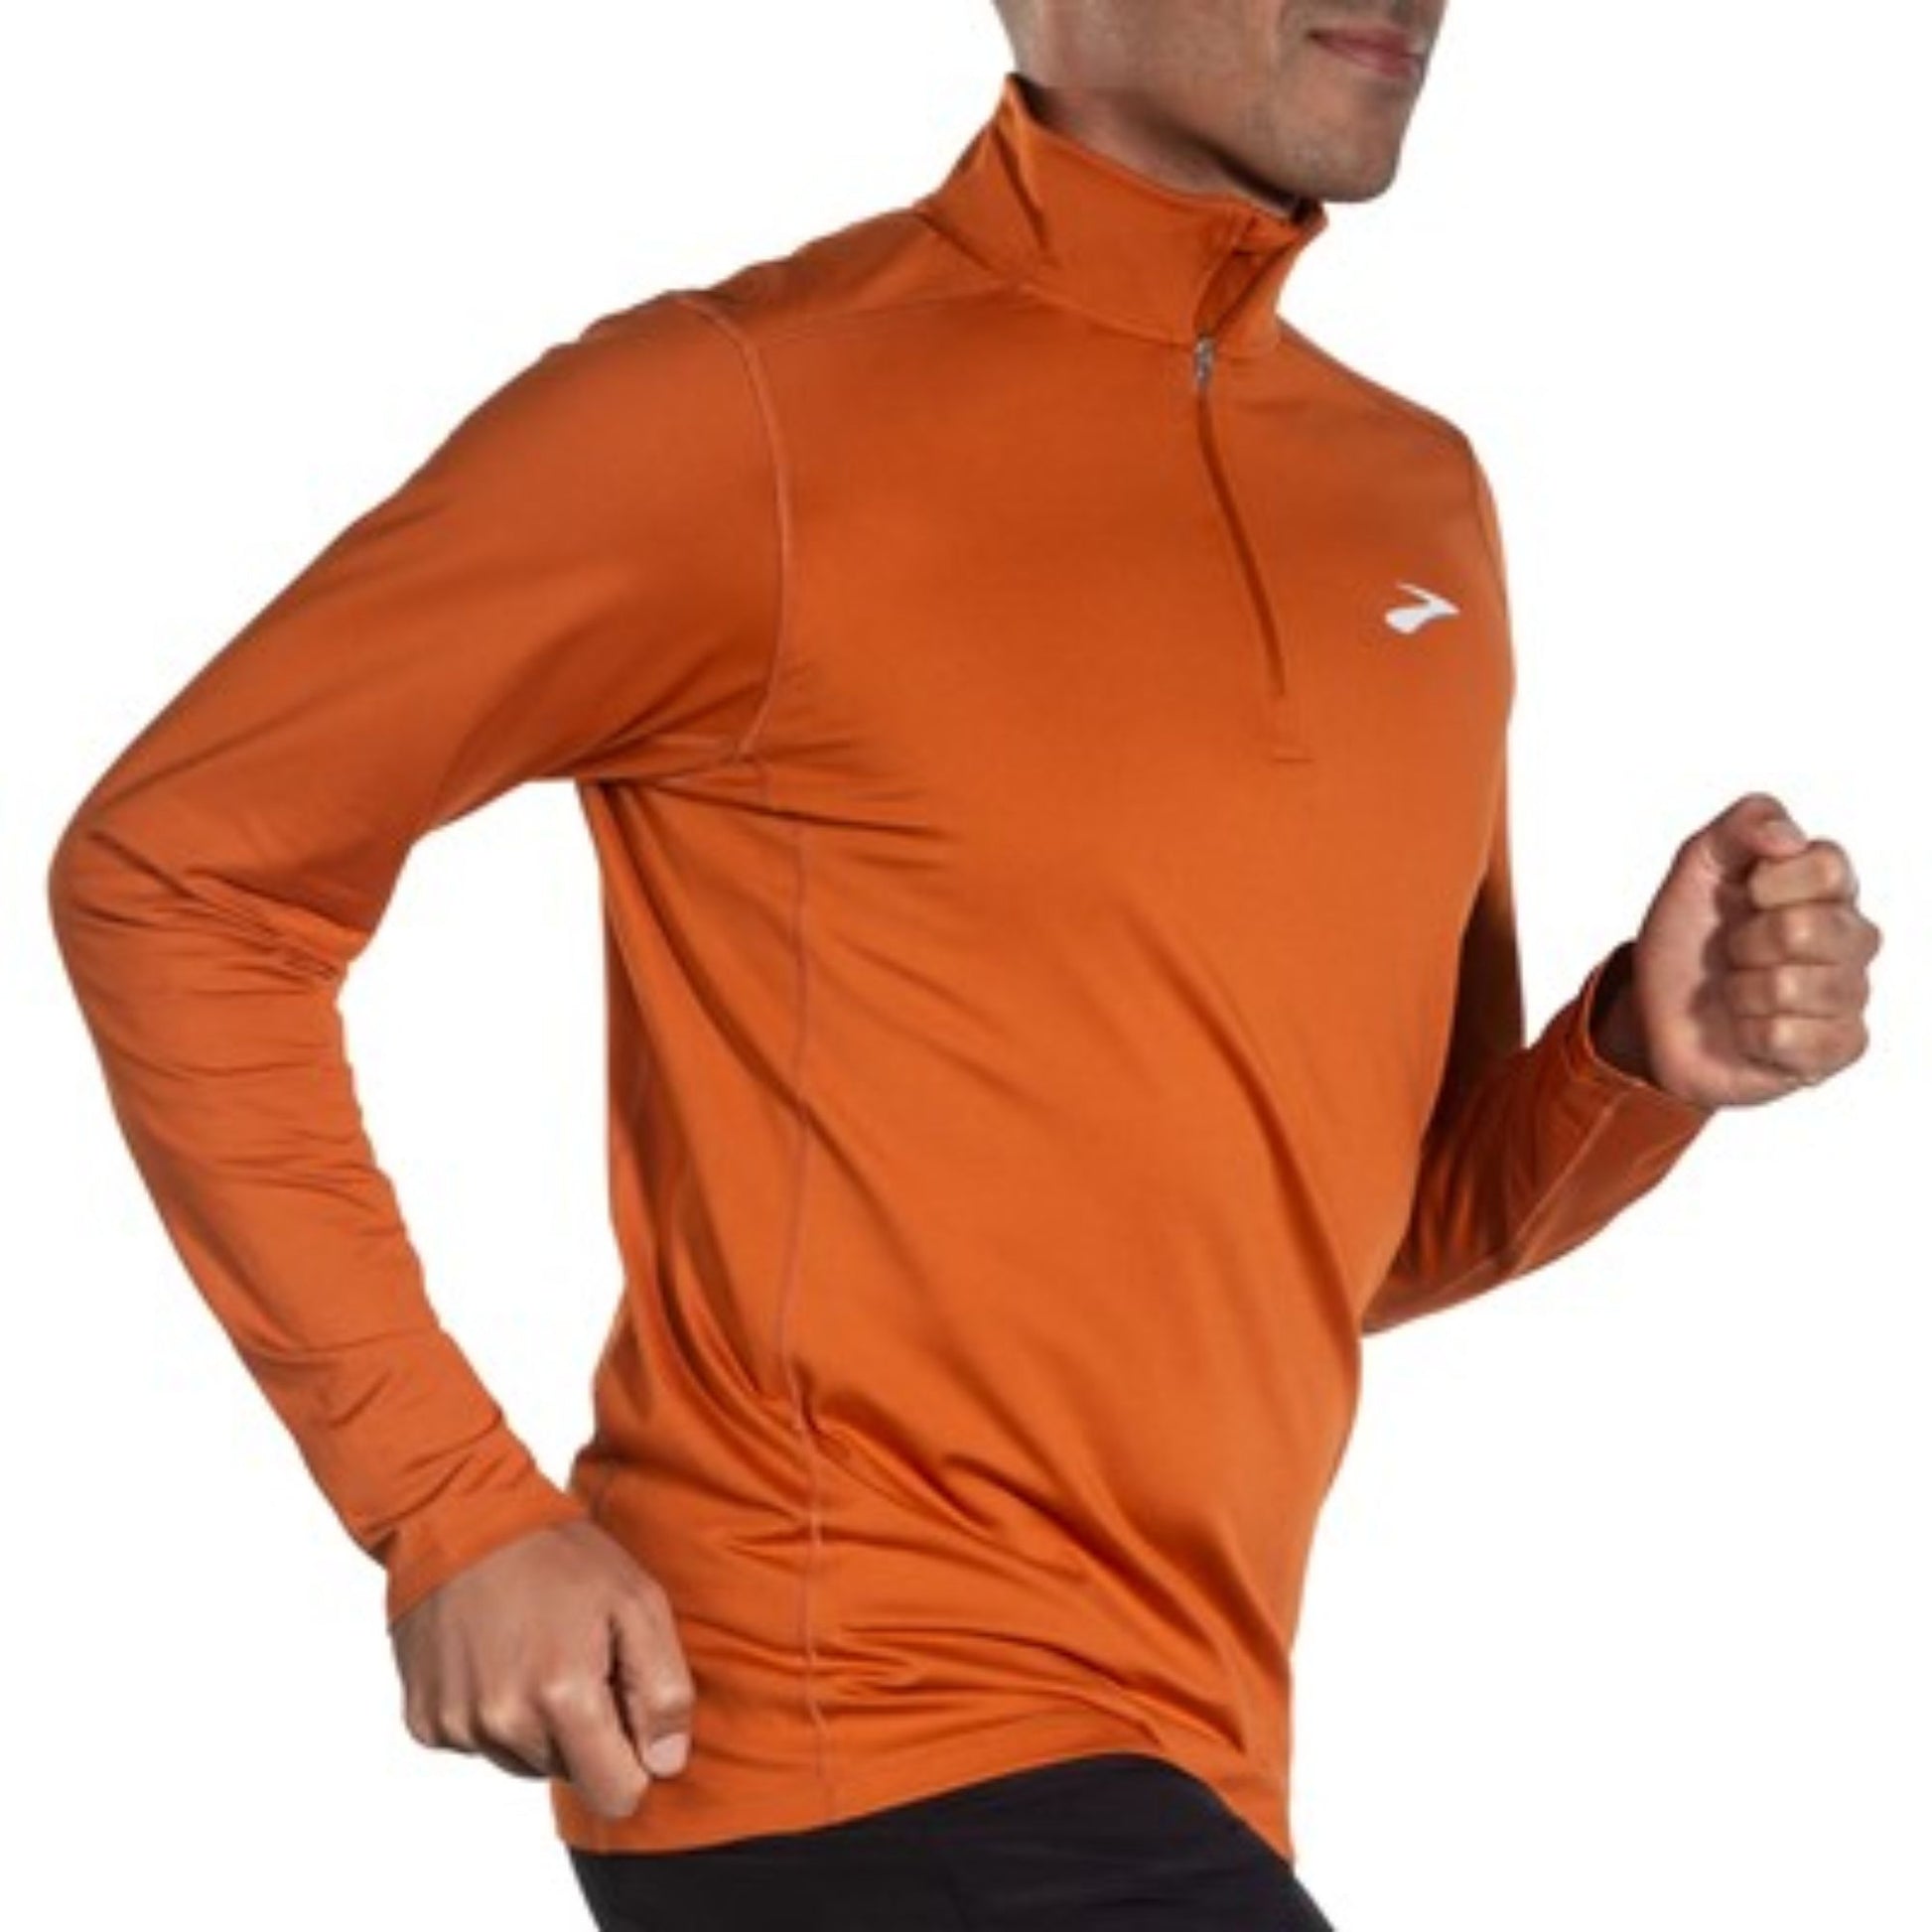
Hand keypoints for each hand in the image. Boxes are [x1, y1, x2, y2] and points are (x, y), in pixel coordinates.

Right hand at [390, 1518, 694, 1820]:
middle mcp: (503, 1723)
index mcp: (562, 1697)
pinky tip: (496, 1656)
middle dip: (586, 1730)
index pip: (617, 1795)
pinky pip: (480, 1744)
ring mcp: (457, 1725)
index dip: (633, 1758)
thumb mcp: (637, 1600)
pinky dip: (495, 1712)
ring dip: (539, 1721)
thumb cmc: (558, 1555)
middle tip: (579, 1657)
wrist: (460, 1515)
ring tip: (537, 1650)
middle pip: (571, 1775)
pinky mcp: (425, 1721)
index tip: (626, 1706)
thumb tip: (665, 1765)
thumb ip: (664, 1690)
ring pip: (525, 1762)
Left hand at [1593, 792, 1879, 1109]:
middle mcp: (1852, 938)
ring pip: (1789, 986)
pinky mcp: (1838, 1047)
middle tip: (1734, 951)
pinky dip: (1748, 1034)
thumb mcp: (1699, 866)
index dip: (1770, 882)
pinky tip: (1749, 1030)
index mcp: (1829, 888)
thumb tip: (1786, 836)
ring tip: (1739, 991)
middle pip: (1805, 928)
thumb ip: (1743, 826)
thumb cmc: (1692, 937)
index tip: (1744, 894)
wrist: (1659, 1011)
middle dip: (1744, 942)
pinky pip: (1786, 1037)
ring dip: (1741, 991)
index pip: (1828, 866)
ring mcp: (1850, 994)